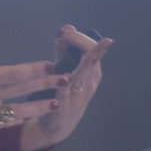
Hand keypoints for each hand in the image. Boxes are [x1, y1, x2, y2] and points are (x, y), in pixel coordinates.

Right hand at [0, 22, 67, 143]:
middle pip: (23, 89)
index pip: (13, 73)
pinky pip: (9, 122)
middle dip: (45, 83)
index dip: (33, 69)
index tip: (49, 65)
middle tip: (65, 79)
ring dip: (40, 105)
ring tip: (56, 100)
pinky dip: (24, 117)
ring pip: (21, 109)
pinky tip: (34, 114)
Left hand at [19, 24, 113, 150]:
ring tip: (90, 55)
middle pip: (90, 59)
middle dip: (80, 44)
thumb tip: (68, 27)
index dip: (79, 37)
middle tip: (65, 33)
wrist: (58, 123)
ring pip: (83, 78)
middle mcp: (89, 82)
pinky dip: (65, 90)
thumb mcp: (63, 68)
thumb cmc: (62, 91)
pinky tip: (65, 80)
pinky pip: (65, 98)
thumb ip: (64, 49)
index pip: (91, 49)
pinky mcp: (64, 111)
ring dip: (85, 66)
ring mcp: (79, 97)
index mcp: (90, 71)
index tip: (66, 29)